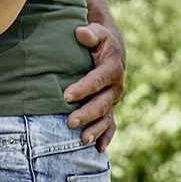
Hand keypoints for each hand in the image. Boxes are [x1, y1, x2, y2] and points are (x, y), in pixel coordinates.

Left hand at [64, 20, 125, 150]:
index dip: (82, 88)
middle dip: (86, 114)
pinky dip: (106, 137)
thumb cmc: (98, 39)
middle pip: (101, 103)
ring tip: (81, 140)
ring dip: (95, 129)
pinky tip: (99, 149)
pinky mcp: (109, 107)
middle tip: (69, 122)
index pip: (97, 80)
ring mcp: (113, 99)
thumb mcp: (96, 32)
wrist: (110, 47)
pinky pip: (110, 125)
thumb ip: (90, 33)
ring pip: (106, 117)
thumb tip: (80, 32)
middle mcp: (115, 87)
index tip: (65, 96)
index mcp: (112, 69)